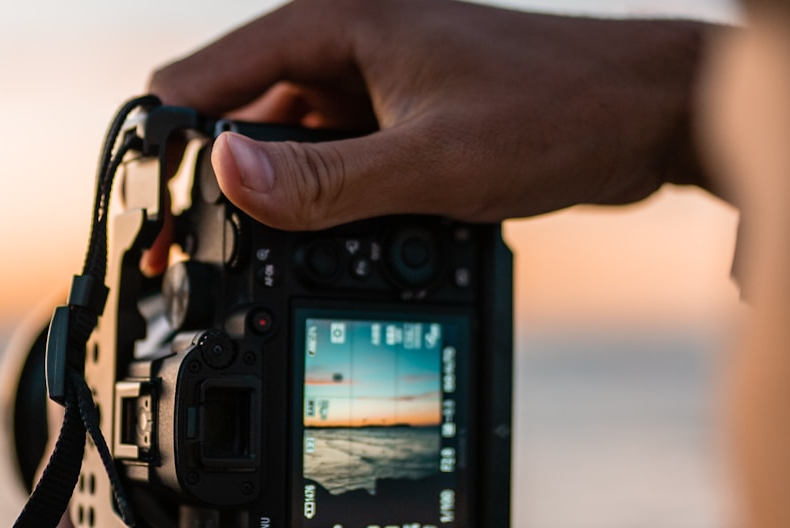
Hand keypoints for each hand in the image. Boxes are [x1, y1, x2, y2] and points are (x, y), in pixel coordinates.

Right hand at [149, 0, 712, 230]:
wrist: (641, 115)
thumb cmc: (556, 112)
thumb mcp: (432, 159)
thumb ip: (324, 175)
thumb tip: (224, 172)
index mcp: (331, 26)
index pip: (199, 79)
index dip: (165, 151)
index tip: (149, 219)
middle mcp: (339, 46)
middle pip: (234, 116)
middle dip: (211, 187)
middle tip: (187, 264)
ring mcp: (367, 82)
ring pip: (282, 145)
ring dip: (268, 201)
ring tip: (252, 263)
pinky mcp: (393, 116)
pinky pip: (330, 160)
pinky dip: (318, 201)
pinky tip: (325, 244)